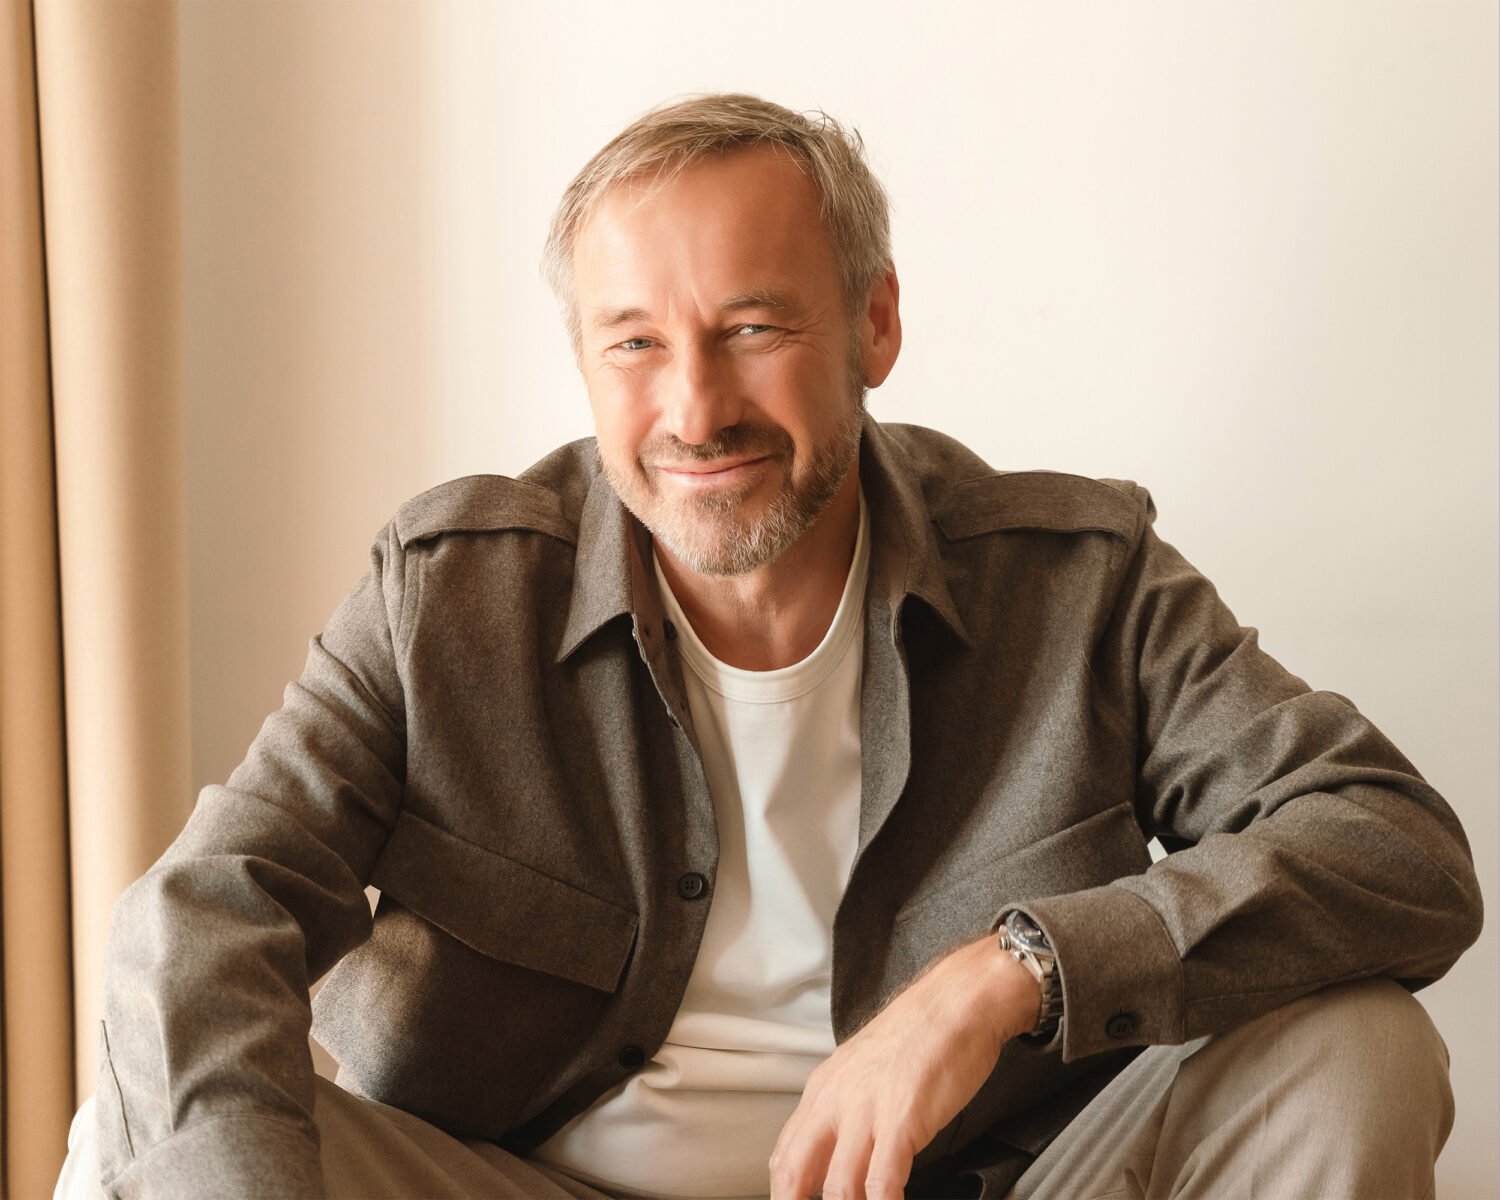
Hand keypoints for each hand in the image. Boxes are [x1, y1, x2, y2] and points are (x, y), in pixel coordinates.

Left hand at [768, 934, 1041, 1199]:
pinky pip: (882, 1183)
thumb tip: (841, 1150)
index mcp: (823, 1089)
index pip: (784, 1156)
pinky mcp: (901, 1120)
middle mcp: (835, 1101)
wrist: (958, 1000)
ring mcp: (866, 1111)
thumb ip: (847, 1108)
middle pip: (795, 1174)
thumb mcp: (864, 1067)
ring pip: (838, 1188)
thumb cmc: (922, 1033)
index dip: (786, 1192)